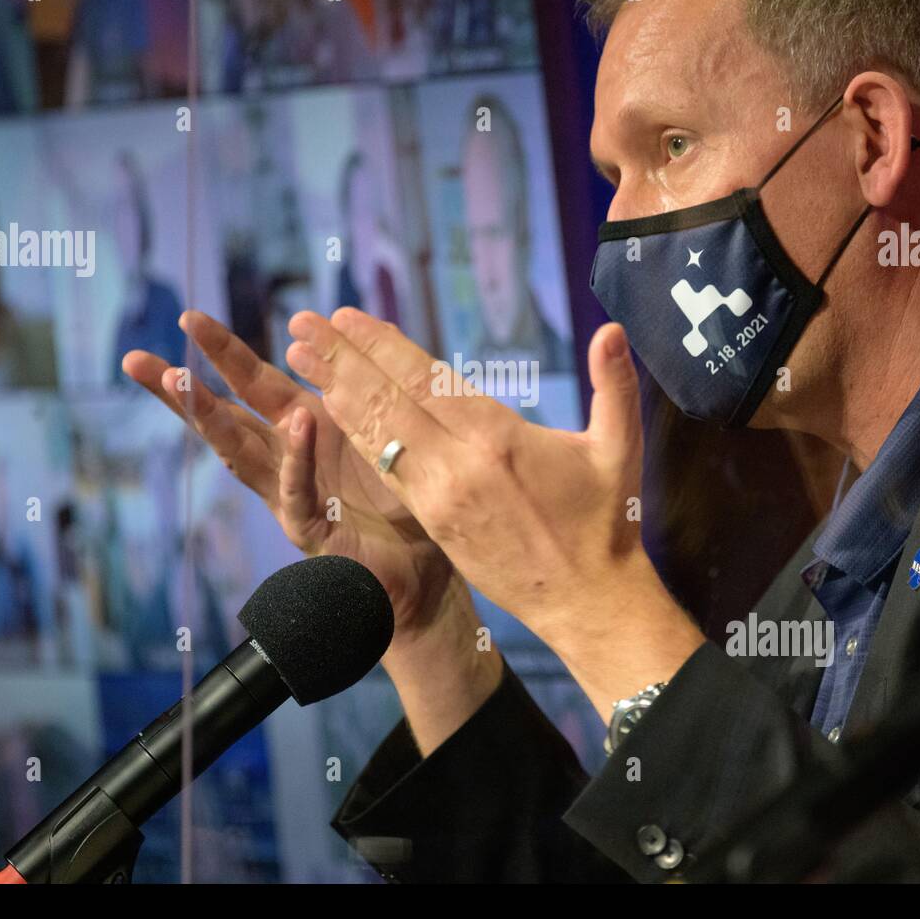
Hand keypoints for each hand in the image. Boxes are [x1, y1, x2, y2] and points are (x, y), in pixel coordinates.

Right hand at [121, 311, 456, 647]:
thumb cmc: (400, 501)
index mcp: (302, 429)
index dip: (222, 353)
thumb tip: (348, 325)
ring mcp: (291, 498)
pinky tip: (295, 425)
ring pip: (242, 453)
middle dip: (181, 390)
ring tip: (181, 382)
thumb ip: (360, 383)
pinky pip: (300, 489)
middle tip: (135, 361)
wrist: (423, 573)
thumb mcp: (381, 427)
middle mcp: (286, 462)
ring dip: (211, 418)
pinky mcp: (313, 530)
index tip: (188, 318)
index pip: (250, 385)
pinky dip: (296, 458)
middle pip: (224, 418)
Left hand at [284, 308, 690, 658]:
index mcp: (497, 439)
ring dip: (336, 394)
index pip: (425, 379)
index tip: (347, 317)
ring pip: (376, 435)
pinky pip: (386, 468)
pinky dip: (358, 435)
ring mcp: (439, 497)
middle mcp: (457, 465)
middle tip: (301, 325)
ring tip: (300, 360)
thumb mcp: (619, 450)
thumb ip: (615, 386)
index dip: (382, 346)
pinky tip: (334, 413)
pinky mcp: (434, 521)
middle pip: (387, 401)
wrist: (585, 601)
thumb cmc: (605, 523)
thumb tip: (614, 330)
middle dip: (341, 360)